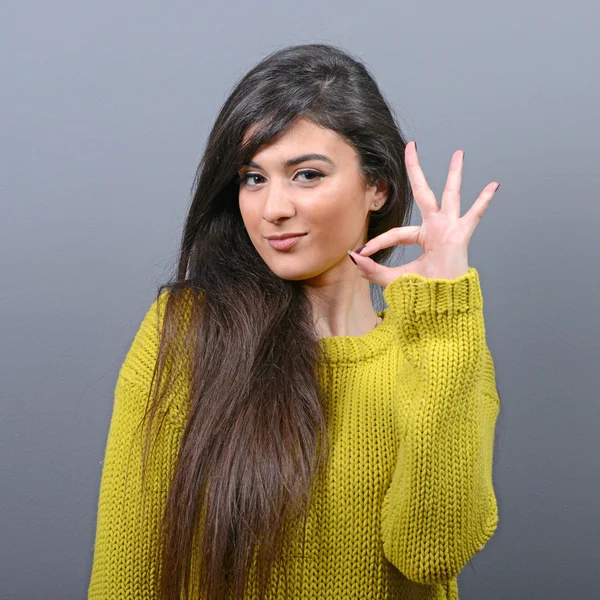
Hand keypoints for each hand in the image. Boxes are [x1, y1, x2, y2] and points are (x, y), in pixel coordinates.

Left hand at [348, 141, 499, 286]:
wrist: (443, 305)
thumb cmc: (423, 293)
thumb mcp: (393, 279)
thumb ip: (372, 270)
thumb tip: (353, 258)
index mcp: (423, 238)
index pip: (396, 234)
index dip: (377, 243)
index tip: (360, 253)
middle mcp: (436, 229)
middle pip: (423, 194)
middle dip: (415, 170)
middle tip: (411, 146)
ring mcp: (450, 230)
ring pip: (450, 196)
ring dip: (454, 174)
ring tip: (458, 154)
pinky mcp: (460, 236)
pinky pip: (473, 216)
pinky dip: (483, 202)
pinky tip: (493, 185)